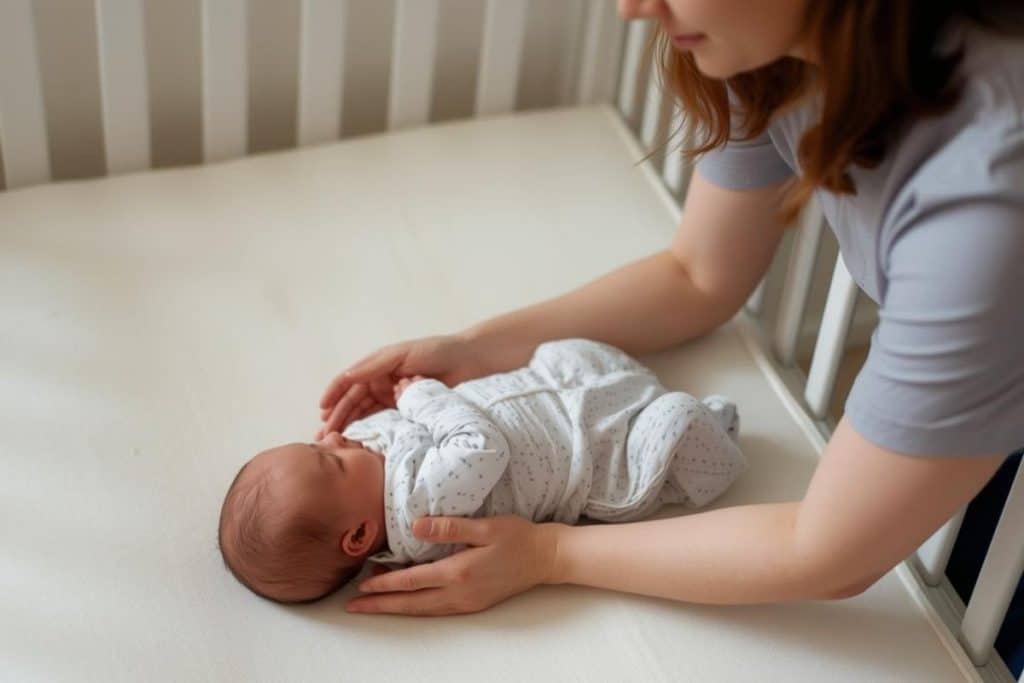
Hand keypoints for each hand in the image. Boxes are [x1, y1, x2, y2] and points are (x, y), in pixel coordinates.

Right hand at [317, 335, 490, 437]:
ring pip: (366, 414)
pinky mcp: (407, 410)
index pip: (348, 381)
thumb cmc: (436, 351)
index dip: (333, 395)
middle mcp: (381, 382)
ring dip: (351, 427)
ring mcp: (393, 397)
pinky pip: (386, 421)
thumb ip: (374, 366)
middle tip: (324, 436)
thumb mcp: (402, 354)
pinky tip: (361, 443)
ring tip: (337, 443)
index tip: (322, 410)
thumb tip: (347, 376)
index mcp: (377, 366)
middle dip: (338, 417)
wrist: (468, 361)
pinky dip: (372, 431)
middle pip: (353, 402)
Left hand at [345, 515, 562, 615]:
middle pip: (412, 603)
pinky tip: (407, 601)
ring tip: (372, 604)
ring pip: (423, 610)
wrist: (546, 557)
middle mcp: (460, 593)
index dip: (385, 584)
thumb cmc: (518, 536)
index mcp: (460, 572)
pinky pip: (437, 609)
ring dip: (396, 607)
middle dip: (380, 606)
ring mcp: (467, 602)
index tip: (361, 587)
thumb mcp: (485, 525)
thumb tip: (415, 526)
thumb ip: (449, 527)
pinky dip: (416, 606)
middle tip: (353, 608)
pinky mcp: (473, 603)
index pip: (412, 580)